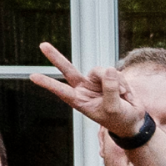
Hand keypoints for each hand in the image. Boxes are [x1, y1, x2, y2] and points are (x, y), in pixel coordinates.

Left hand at [29, 43, 144, 133]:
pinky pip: (115, 72)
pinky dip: (123, 82)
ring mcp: (95, 81)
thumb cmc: (119, 119)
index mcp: (79, 100)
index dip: (48, 83)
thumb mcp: (113, 108)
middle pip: (68, 70)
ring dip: (115, 82)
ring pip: (101, 71)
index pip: (61, 90)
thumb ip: (110, 90)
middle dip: (55, 57)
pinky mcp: (108, 77)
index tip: (32, 77)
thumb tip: (109, 69)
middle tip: (42, 45)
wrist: (133, 120)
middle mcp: (84, 88)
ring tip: (123, 96)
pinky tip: (126, 93)